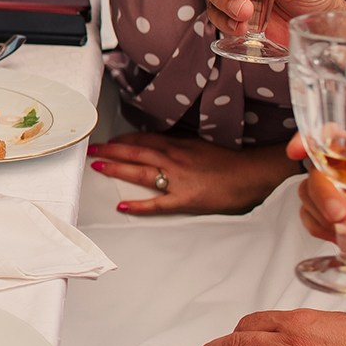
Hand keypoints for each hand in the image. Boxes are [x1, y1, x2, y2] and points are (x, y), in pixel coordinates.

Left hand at [88, 130, 300, 214]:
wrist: (253, 173)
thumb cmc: (230, 162)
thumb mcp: (201, 145)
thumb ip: (179, 145)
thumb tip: (161, 144)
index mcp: (179, 145)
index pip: (144, 138)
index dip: (124, 139)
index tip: (109, 139)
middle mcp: (175, 158)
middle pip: (136, 151)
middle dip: (112, 149)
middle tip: (91, 149)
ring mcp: (179, 178)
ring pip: (142, 171)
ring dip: (118, 167)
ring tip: (99, 166)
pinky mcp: (186, 199)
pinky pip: (158, 203)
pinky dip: (139, 205)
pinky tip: (123, 206)